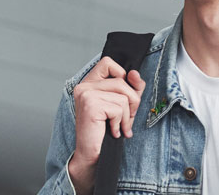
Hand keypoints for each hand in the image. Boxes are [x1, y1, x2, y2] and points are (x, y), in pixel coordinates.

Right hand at [67, 57, 145, 193]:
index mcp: (89, 82)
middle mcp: (84, 86)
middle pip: (121, 80)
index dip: (122, 74)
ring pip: (123, 96)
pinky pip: (118, 108)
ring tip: (120, 126)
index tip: (124, 94)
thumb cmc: (106, 130)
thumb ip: (131, 87)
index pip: (108, 62)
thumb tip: (134, 74)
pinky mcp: (90, 105)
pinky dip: (120, 123)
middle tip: (126, 118)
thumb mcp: (123, 104)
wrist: (91, 155)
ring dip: (126, 115)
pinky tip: (113, 131)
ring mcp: (85, 94)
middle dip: (132, 101)